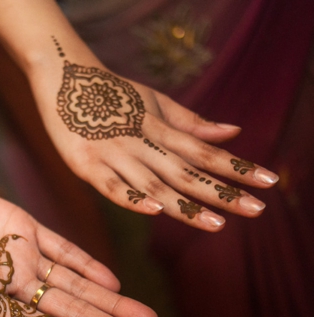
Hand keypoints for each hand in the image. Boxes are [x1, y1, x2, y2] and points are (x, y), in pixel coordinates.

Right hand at [30, 54, 278, 231]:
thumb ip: (189, 121)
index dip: (237, 167)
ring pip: (154, 183)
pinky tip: (154, 210)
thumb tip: (232, 131)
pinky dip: (132, 198)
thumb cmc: (110, 92)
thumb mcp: (152, 101)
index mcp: (159, 127)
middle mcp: (141, 141)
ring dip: (186, 205)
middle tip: (257, 210)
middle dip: (222, 192)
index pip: (204, 152)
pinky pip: (110, 186)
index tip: (269, 181)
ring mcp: (113, 153)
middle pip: (186, 171)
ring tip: (217, 224)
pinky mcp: (85, 164)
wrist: (63, 75)